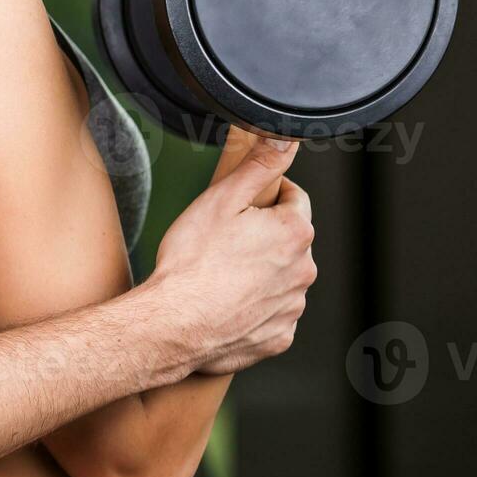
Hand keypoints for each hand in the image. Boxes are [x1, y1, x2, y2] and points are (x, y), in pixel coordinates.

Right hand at [147, 138, 316, 375]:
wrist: (174, 324)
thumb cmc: (192, 263)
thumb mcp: (222, 198)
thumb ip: (260, 165)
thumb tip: (286, 139)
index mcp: (294, 232)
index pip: (294, 199)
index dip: (268, 195)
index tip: (243, 204)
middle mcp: (303, 271)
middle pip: (288, 241)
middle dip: (263, 236)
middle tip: (224, 240)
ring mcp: (291, 307)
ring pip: (280, 278)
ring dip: (260, 273)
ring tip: (221, 275)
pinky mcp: (278, 338)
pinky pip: (271, 314)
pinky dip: (254, 308)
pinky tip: (226, 305)